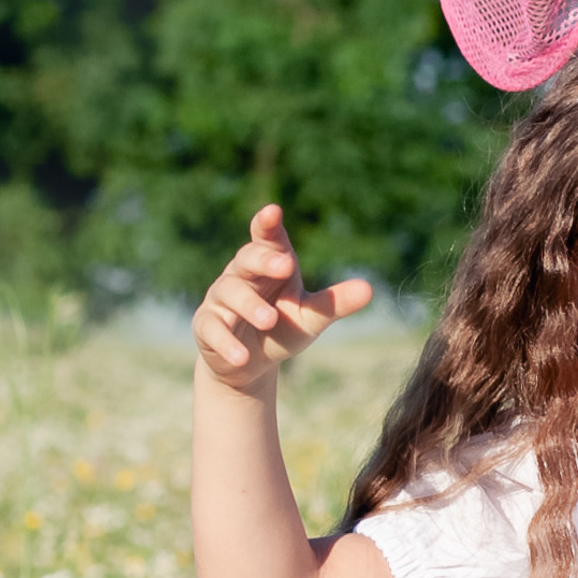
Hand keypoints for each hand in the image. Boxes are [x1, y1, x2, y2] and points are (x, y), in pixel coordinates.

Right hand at [192, 204, 374, 390]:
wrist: (248, 365)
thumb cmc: (281, 329)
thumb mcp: (310, 318)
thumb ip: (334, 303)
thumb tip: (370, 288)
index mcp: (268, 265)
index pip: (267, 239)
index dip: (268, 224)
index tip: (273, 212)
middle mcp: (241, 275)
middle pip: (247, 259)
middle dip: (264, 260)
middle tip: (286, 266)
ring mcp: (221, 300)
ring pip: (230, 292)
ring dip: (250, 306)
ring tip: (270, 320)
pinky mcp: (207, 327)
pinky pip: (213, 329)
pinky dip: (227, 342)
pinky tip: (243, 356)